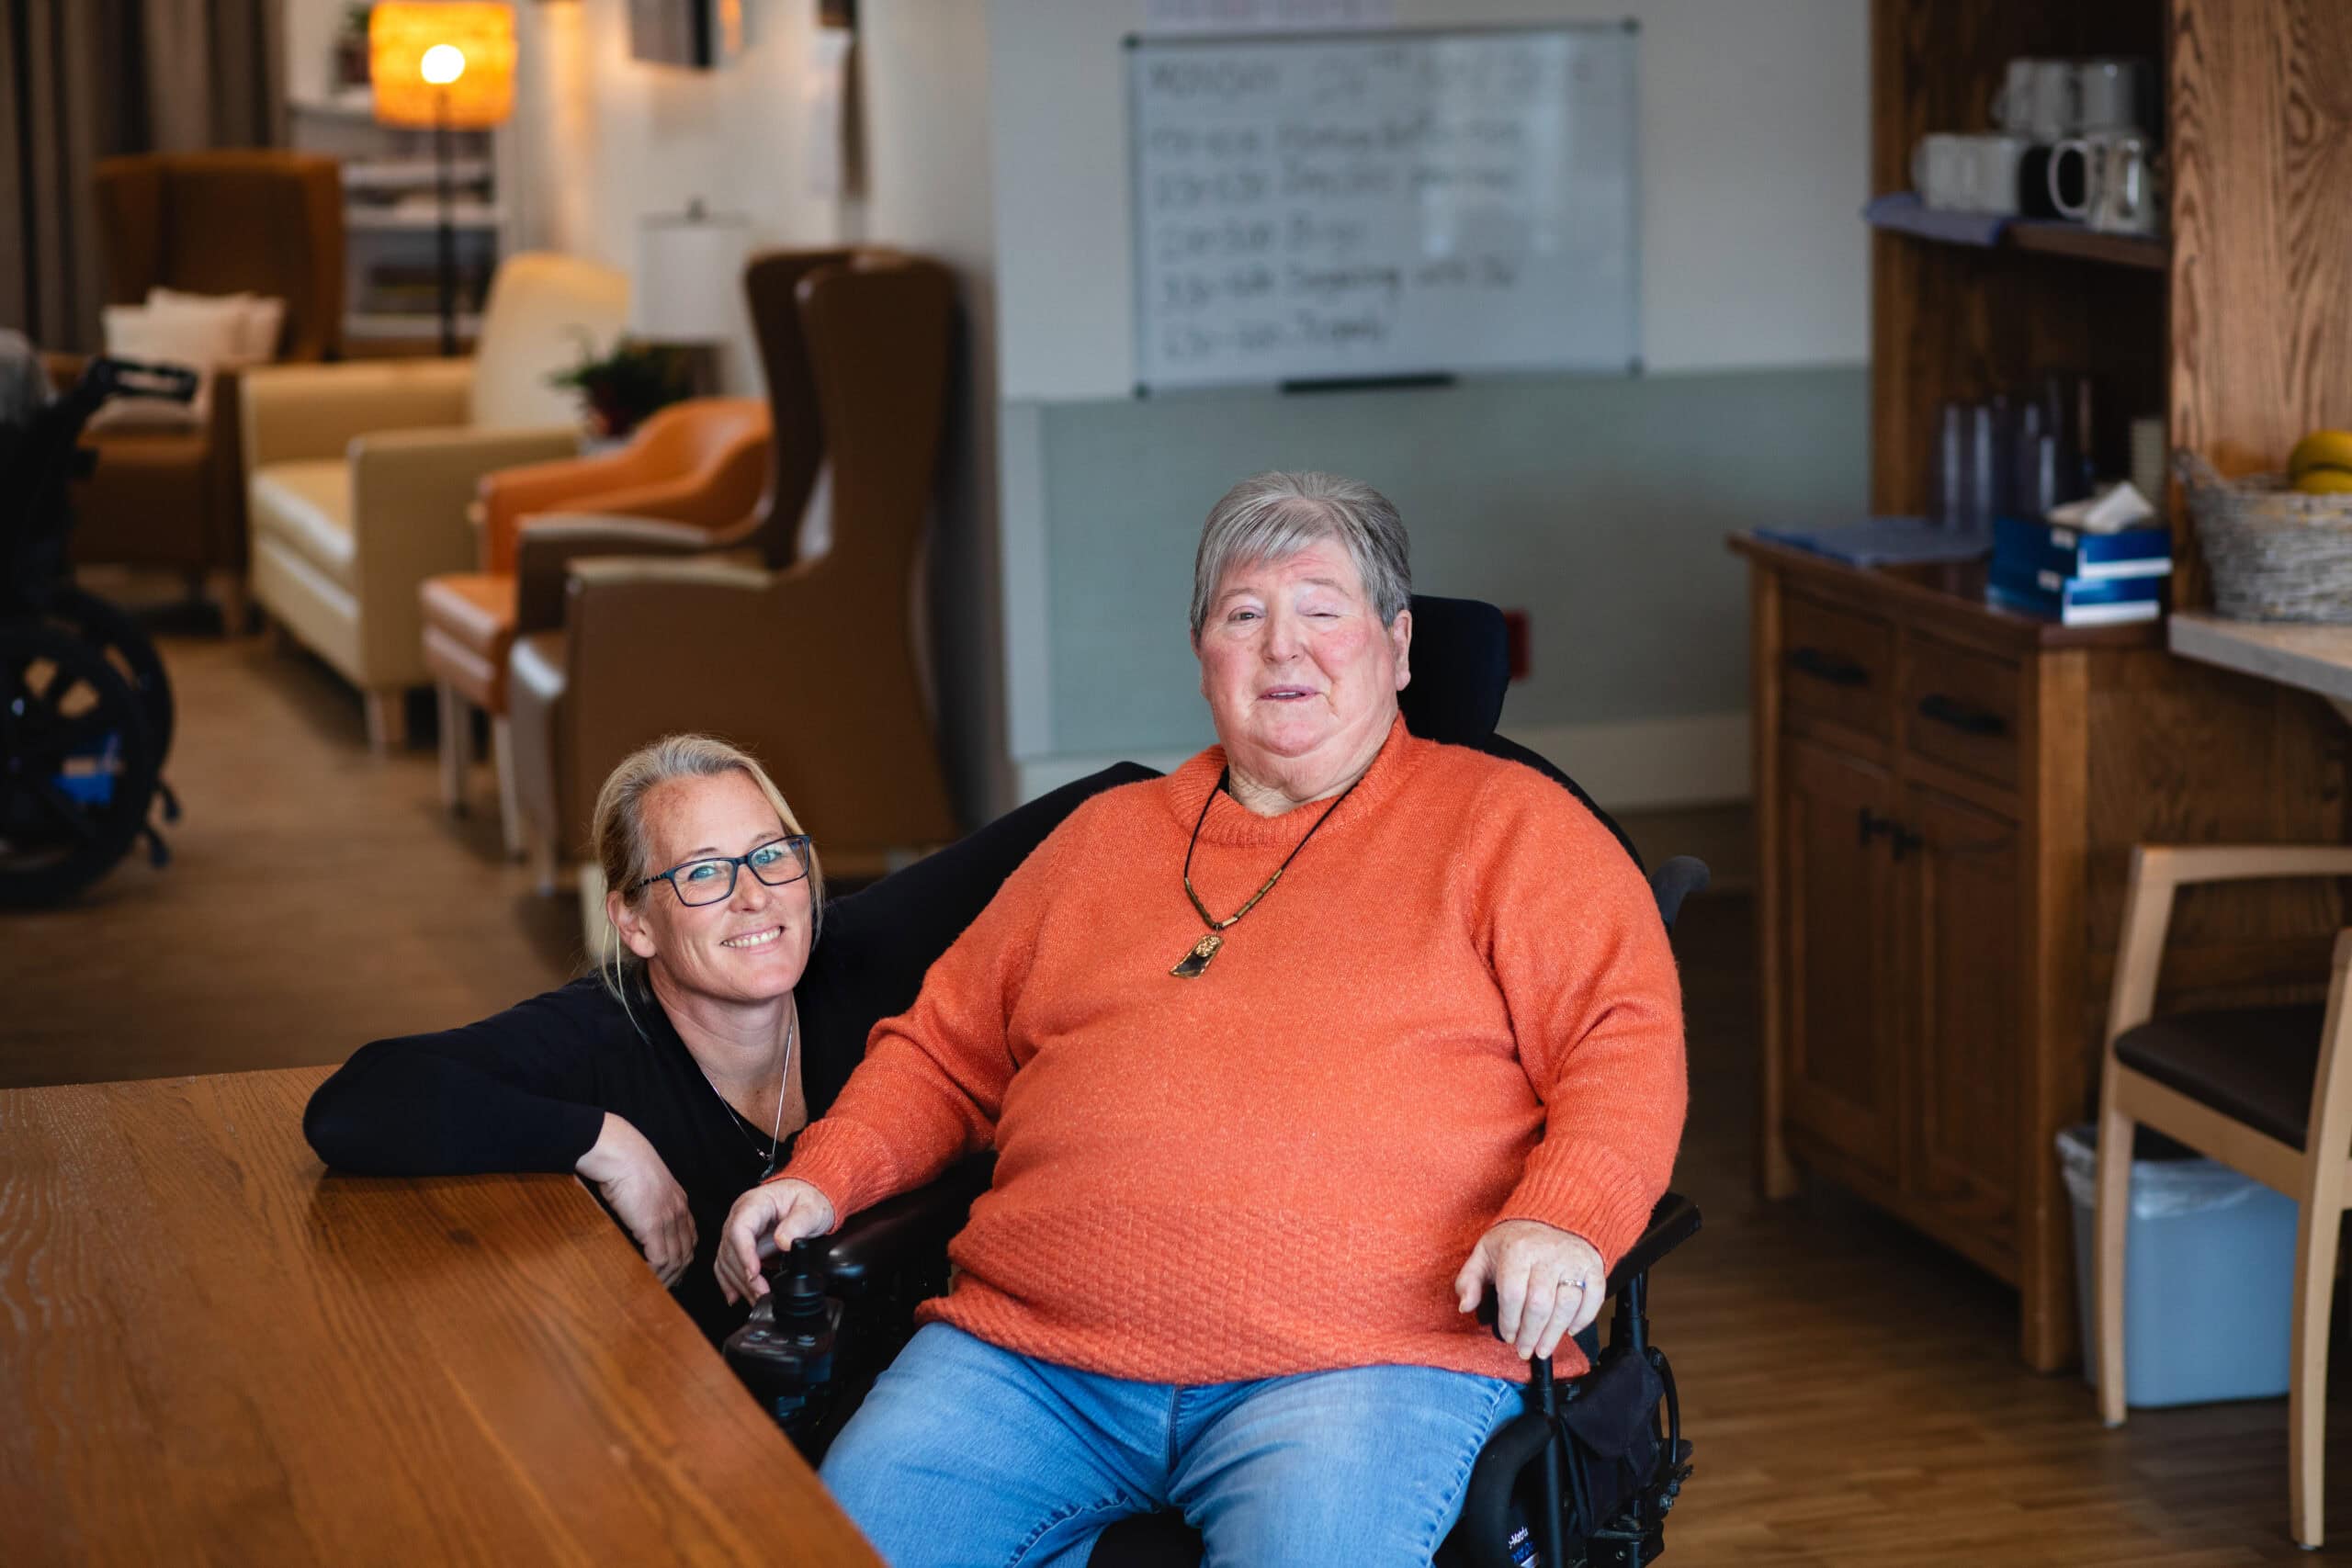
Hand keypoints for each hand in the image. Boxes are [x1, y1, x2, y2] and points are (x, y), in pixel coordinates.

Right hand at [575, 1113, 695, 1287]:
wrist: (621, 1154)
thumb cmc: (625, 1164)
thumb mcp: (645, 1184)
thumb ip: (649, 1202)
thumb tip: (638, 1217)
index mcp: (678, 1201)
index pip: (690, 1237)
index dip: (683, 1256)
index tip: (674, 1270)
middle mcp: (679, 1212)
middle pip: (687, 1251)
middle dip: (678, 1272)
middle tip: (666, 1287)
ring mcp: (668, 1219)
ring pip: (676, 1259)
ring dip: (666, 1277)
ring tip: (654, 1288)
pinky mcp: (653, 1226)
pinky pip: (661, 1259)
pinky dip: (655, 1273)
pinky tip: (646, 1278)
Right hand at [716, 1177, 835, 1304]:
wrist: (807, 1196)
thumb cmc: (808, 1199)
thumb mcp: (811, 1209)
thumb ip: (798, 1223)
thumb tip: (782, 1242)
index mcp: (755, 1203)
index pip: (739, 1229)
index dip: (743, 1253)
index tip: (753, 1273)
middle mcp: (740, 1216)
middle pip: (730, 1249)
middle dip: (744, 1276)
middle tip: (761, 1293)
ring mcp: (738, 1231)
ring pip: (726, 1260)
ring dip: (739, 1283)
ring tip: (756, 1299)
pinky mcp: (740, 1244)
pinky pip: (728, 1264)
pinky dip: (730, 1282)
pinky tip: (736, 1296)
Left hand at [1453, 1219, 1603, 1360]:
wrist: (1553, 1215)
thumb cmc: (1515, 1240)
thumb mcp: (1485, 1252)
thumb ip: (1469, 1279)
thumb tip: (1465, 1306)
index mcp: (1517, 1250)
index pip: (1513, 1294)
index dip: (1509, 1321)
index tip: (1507, 1336)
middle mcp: (1548, 1254)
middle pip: (1540, 1305)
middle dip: (1531, 1335)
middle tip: (1525, 1350)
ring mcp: (1573, 1260)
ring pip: (1567, 1305)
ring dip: (1554, 1334)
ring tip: (1544, 1348)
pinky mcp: (1593, 1266)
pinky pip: (1594, 1298)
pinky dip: (1584, 1318)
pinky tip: (1569, 1330)